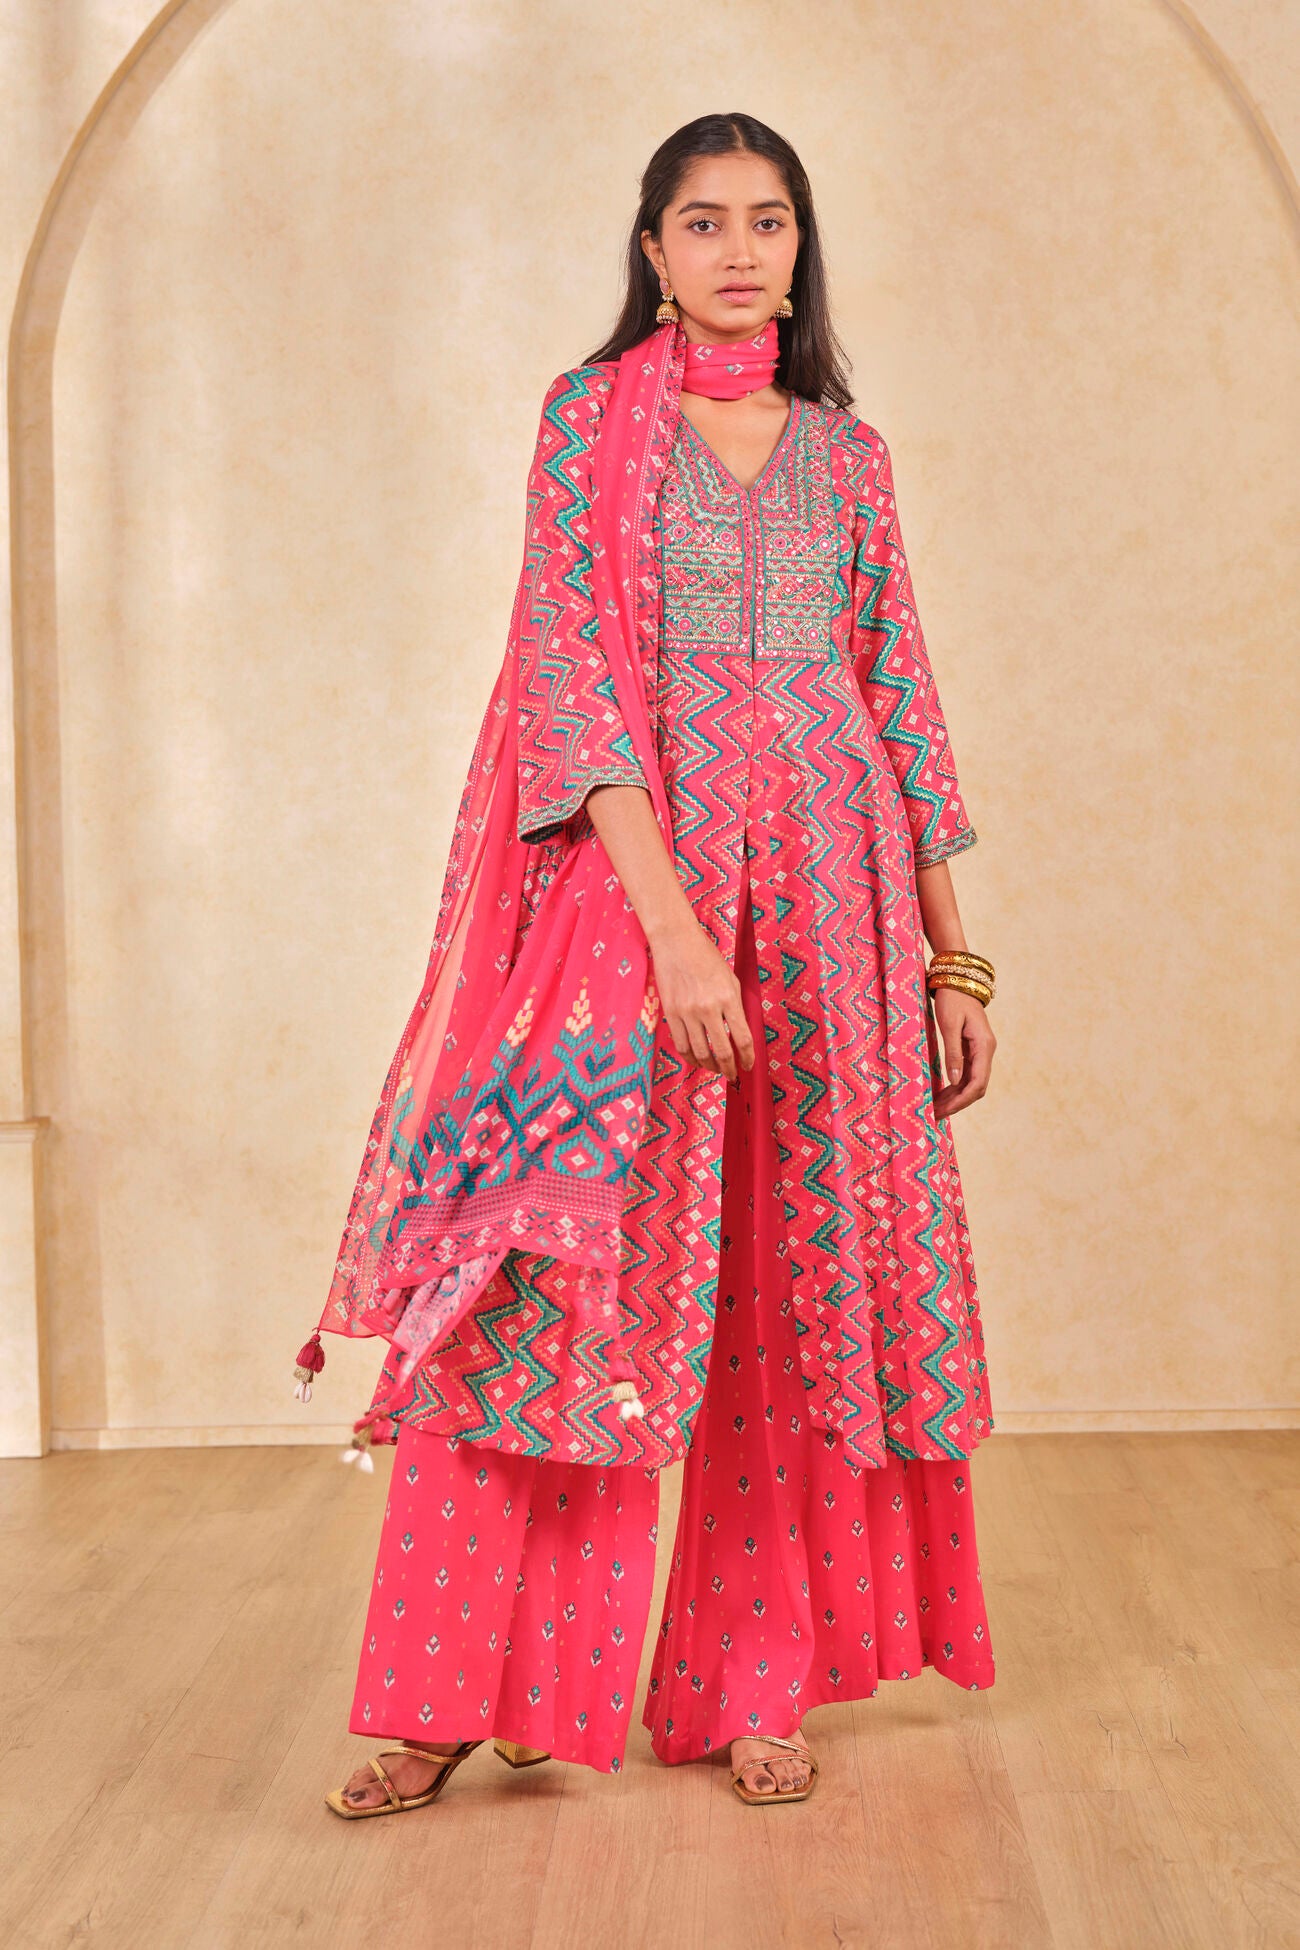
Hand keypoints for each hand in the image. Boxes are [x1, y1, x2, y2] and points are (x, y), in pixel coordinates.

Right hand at [650, 920, 755, 1083]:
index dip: (748, 1058)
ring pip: (700, 1053)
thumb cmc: (707, 958)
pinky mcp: (671, 1013)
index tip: (748, 1066)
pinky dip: (690, 1058)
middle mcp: (708, 1008)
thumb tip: (741, 1035)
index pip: (743, 1038)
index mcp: (728, 998)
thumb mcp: (731, 979)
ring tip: (715, 1069)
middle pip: (722, 1051)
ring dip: (710, 1067)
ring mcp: (687, 1012)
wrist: (676, 942)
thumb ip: (737, 1007)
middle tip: (732, 1075)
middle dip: (729, 1069)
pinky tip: (697, 1060)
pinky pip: (681, 1045)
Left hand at [929, 986, 995, 1119]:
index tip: (944, 1112)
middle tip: (935, 1115)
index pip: (978, 1083)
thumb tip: (955, 1081)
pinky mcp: (972, 1049)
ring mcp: (980, 1051)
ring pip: (971, 1082)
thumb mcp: (949, 1025)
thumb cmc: (952, 999)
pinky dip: (955, 1086)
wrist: (957, 979)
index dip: (961, 1101)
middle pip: (976, 1087)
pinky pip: (966, 1074)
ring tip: (935, 1108)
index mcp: (984, 1046)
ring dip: (955, 1097)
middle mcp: (986, 1051)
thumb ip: (953, 1053)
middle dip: (957, 1103)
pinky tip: (941, 1093)